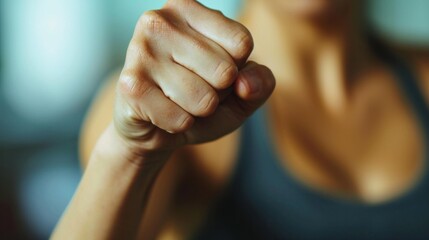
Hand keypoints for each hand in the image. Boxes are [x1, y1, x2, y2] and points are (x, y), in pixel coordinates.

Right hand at [114, 0, 275, 159]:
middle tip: (194, 90)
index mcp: (188, 9)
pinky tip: (163, 113)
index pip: (241, 43)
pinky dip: (180, 125)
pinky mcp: (130, 85)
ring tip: (178, 101)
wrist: (153, 127)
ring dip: (198, 112)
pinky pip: (180, 119)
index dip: (236, 71)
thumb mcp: (240, 90)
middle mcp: (160, 21)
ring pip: (203, 99)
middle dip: (217, 94)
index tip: (213, 71)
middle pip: (225, 72)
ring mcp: (141, 50)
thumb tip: (244, 84)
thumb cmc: (200, 99)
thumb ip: (260, 82)